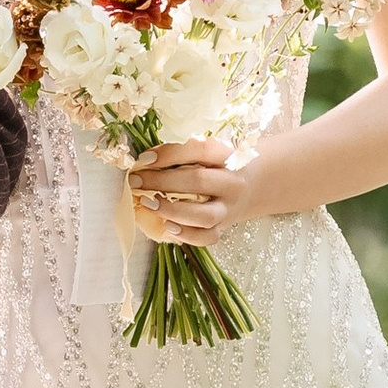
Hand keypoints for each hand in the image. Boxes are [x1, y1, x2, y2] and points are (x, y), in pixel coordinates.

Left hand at [127, 136, 245, 245]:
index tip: (144, 158)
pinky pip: (207, 237)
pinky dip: (186, 235)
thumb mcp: (208, 153)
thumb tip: (143, 162)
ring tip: (147, 203)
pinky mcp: (223, 227)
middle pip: (198, 181)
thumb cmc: (218, 166)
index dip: (170, 153)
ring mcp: (229, 208)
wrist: (251, 186)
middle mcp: (232, 183)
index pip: (200, 150)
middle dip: (161, 181)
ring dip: (172, 210)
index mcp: (228, 156)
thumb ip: (182, 154)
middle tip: (135, 181)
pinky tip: (167, 226)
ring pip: (204, 215)